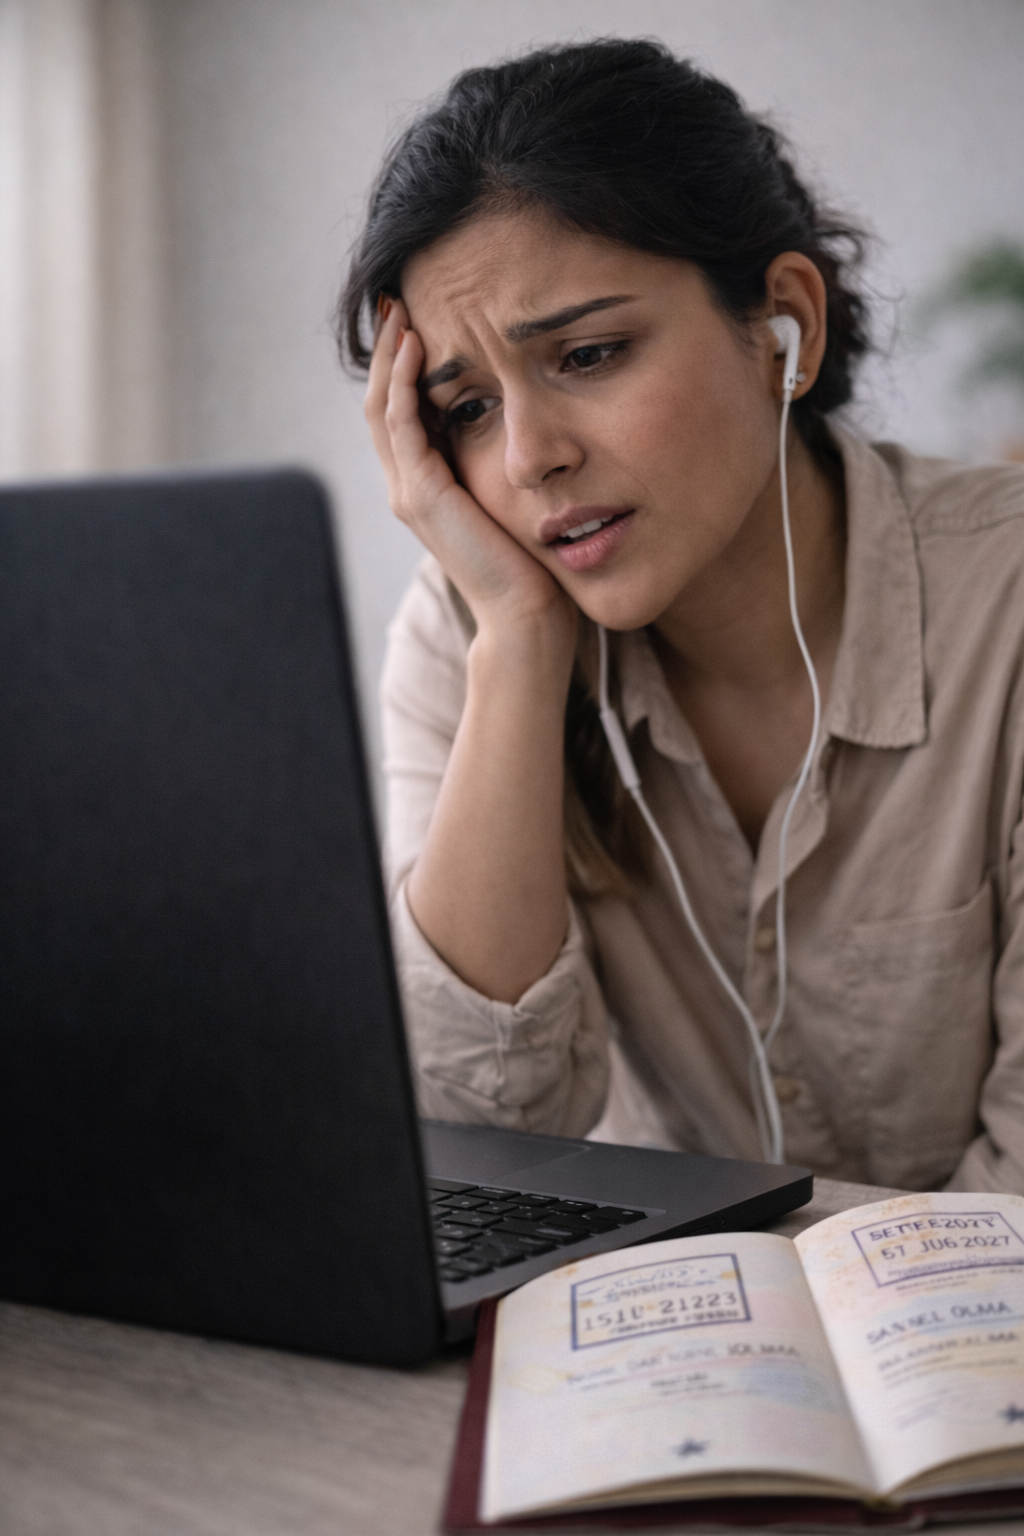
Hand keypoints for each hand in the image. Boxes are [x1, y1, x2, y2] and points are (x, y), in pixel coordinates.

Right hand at [365, 301, 574, 647]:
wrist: (528, 615)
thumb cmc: (535, 565)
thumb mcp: (518, 499)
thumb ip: (507, 464)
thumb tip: (533, 426)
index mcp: (430, 487)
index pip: (404, 412)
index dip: (406, 365)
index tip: (423, 316)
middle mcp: (410, 487)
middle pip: (383, 402)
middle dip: (390, 349)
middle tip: (399, 297)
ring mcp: (410, 492)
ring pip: (383, 408)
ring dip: (391, 355)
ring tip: (402, 309)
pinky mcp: (421, 496)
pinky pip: (401, 424)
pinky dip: (404, 381)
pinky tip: (420, 345)